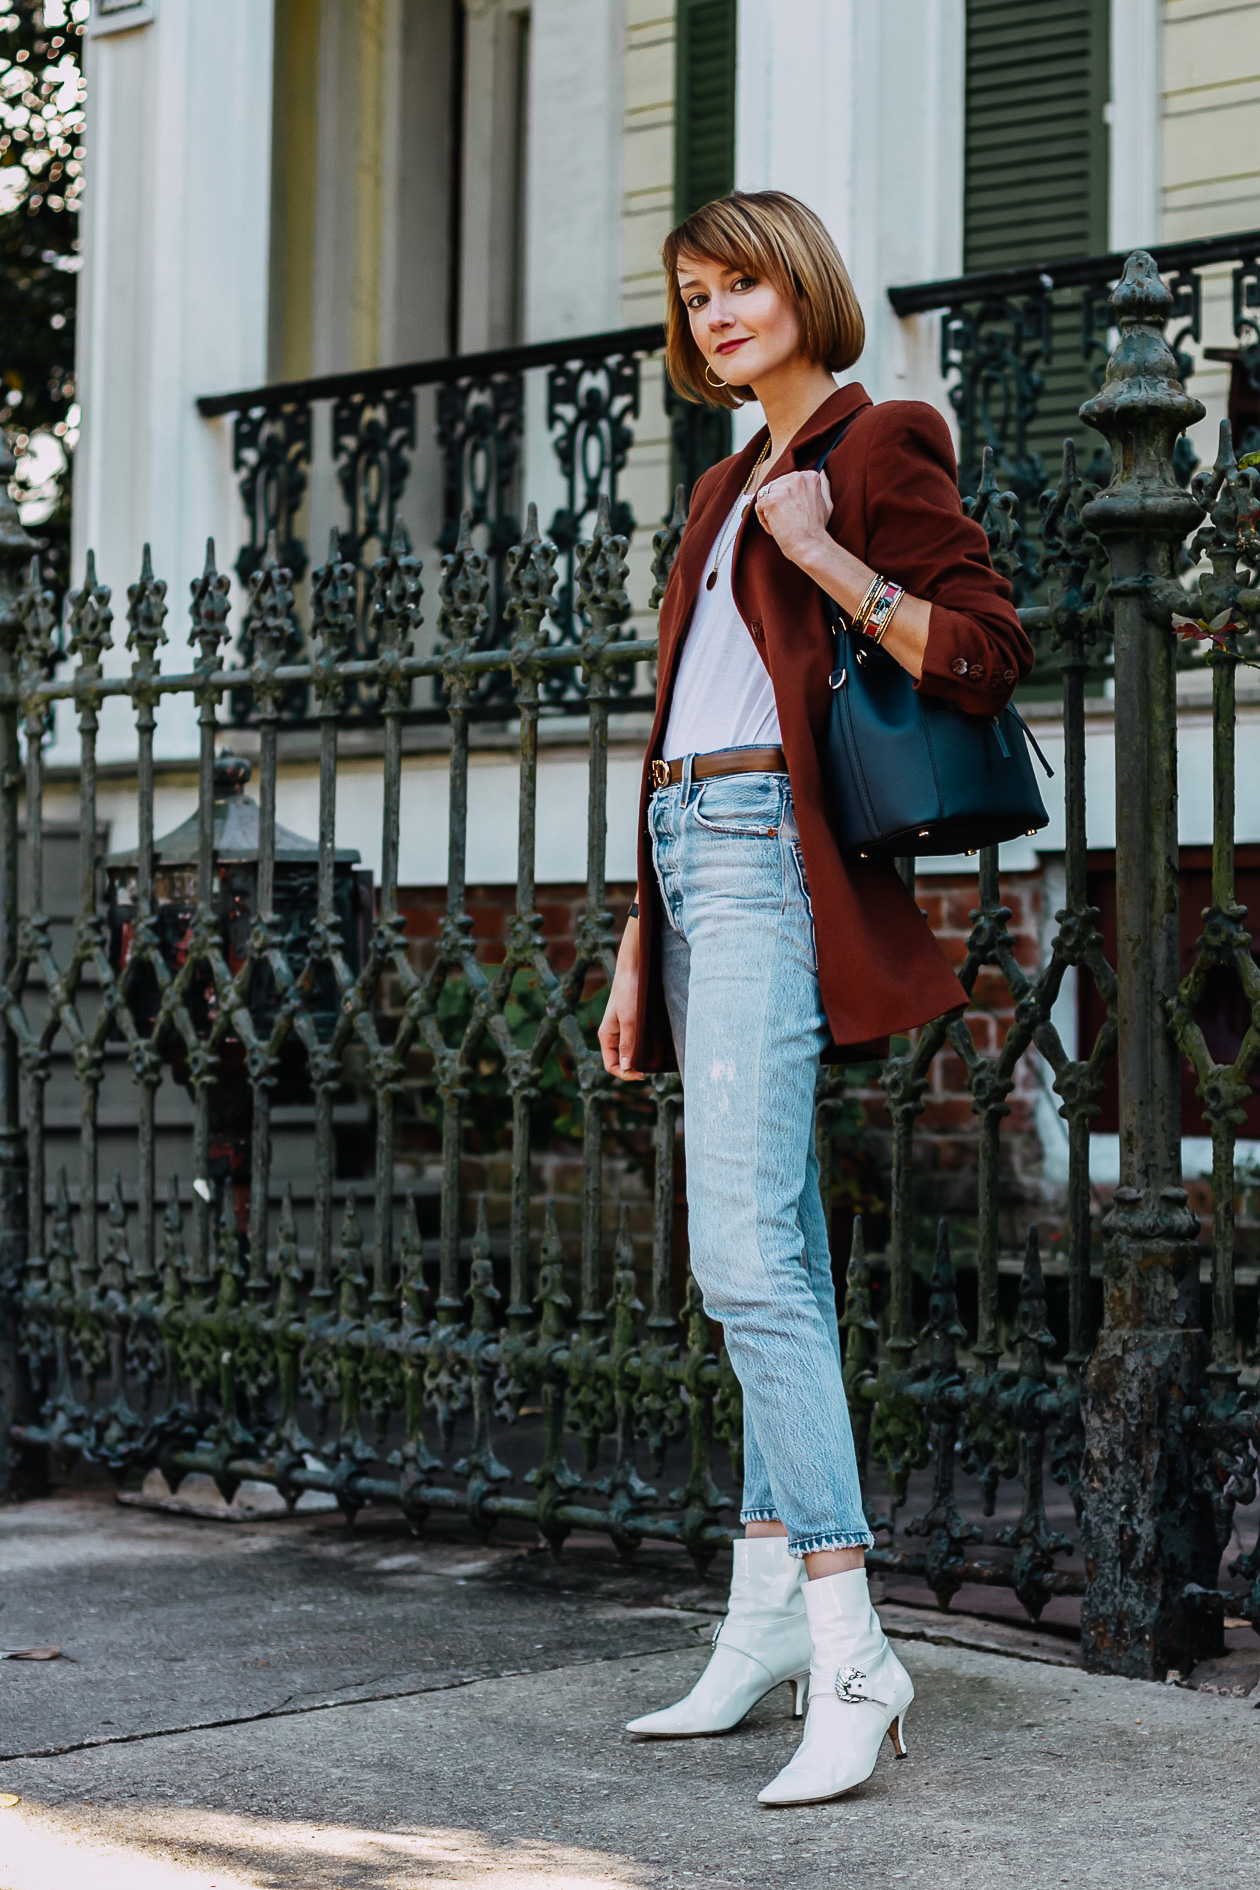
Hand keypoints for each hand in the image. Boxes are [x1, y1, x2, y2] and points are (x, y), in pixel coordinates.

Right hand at [598, 919, 644, 1079]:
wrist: (635, 968)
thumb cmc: (629, 991)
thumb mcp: (629, 1019)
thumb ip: (628, 1043)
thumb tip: (627, 1067)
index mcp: (606, 1036)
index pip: (611, 1065)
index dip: (625, 1074)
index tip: (643, 1075)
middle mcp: (613, 1035)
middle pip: (621, 1061)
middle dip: (634, 1069)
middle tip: (652, 1069)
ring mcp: (623, 1029)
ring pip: (630, 1052)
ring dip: (641, 1059)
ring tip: (656, 1061)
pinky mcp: (633, 1023)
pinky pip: (637, 1042)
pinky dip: (645, 1049)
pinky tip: (657, 1048)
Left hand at [753, 467, 832, 564]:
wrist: (809, 545)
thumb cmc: (816, 529)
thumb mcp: (826, 502)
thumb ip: (823, 486)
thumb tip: (822, 473)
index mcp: (809, 476)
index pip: (787, 481)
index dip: (788, 498)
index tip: (795, 510)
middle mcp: (796, 478)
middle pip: (775, 486)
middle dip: (777, 503)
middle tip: (789, 519)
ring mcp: (783, 488)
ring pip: (765, 495)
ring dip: (770, 511)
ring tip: (782, 523)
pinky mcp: (770, 500)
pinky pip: (759, 507)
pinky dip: (765, 520)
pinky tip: (776, 528)